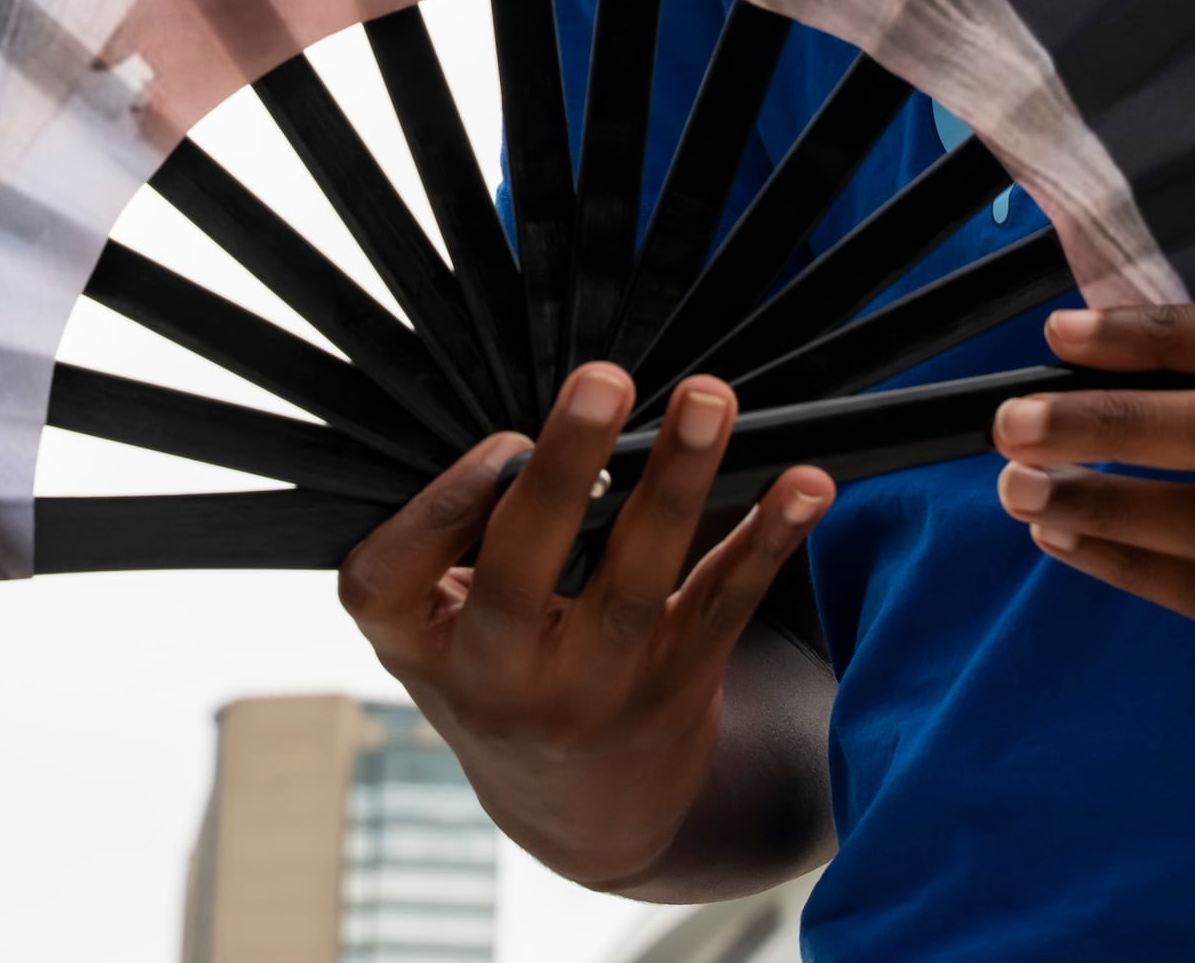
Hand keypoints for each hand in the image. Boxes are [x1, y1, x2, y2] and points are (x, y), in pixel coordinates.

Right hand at [339, 363, 834, 889]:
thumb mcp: (438, 623)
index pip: (389, 582)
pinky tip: (805, 487)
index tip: (502, 441)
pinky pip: (722, 606)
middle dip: (563, 474)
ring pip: (635, 585)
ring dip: (677, 484)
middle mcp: (496, 681)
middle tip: (602, 383)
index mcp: (416, 644)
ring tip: (707, 400)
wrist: (578, 812)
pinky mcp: (675, 691)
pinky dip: (767, 541)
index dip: (443, 509)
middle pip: (520, 577)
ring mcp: (591, 694)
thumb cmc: (497, 669)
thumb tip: (542, 413)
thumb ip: (457, 540)